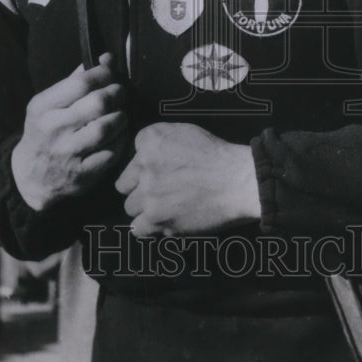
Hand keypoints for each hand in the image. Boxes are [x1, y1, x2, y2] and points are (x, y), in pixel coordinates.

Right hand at [11, 53, 127, 210]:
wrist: (30, 177)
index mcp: (44, 107)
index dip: (104, 74)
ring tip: (119, 115)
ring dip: (121, 118)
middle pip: (99, 103)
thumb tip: (106, 58)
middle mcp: (54, 129)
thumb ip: (76, 80)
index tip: (110, 73)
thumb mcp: (49, 104)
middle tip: (120, 93)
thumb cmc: (45, 132)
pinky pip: (112, 152)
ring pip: (107, 127)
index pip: (82, 82)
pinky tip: (117, 135)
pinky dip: (121, 140)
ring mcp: (68, 153)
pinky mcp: (82, 174)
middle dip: (117, 94)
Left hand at [115, 122, 260, 237]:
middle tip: (159, 191)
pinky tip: (161, 223)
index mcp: (151, 140)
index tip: (160, 169)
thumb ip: (159, 141)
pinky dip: (148, 228)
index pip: (132, 155)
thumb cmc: (217, 155)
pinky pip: (138, 229)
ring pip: (130, 207)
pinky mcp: (157, 219)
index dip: (145, 165)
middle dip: (139, 188)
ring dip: (144, 208)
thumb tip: (144, 157)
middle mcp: (144, 166)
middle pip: (124, 184)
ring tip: (164, 208)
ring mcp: (149, 194)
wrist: (238, 181)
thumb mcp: (185, 132)